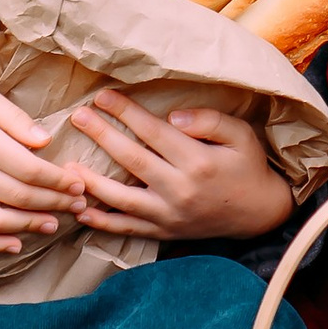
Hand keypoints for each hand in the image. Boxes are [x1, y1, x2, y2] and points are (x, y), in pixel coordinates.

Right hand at [0, 71, 73, 257]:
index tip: (78, 183)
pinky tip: (15, 243)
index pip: (29, 168)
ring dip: (30, 226)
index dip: (58, 180)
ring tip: (53, 224)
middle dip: (54, 203)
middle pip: (19, 197)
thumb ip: (12, 117)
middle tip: (78, 204)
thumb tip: (44, 141)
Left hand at [59, 95, 291, 243]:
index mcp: (198, 161)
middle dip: (102, 136)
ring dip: (92, 182)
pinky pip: (128, 229)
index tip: (102, 97)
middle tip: (78, 117)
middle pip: (132, 160)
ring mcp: (170, 214)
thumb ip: (209, 121)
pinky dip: (103, 223)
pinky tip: (81, 212)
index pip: (153, 132)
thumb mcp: (241, 135)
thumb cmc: (249, 166)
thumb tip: (171, 118)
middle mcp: (180, 190)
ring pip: (122, 199)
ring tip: (68, 167)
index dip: (126, 112)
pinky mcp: (165, 231)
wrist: (259, 213)